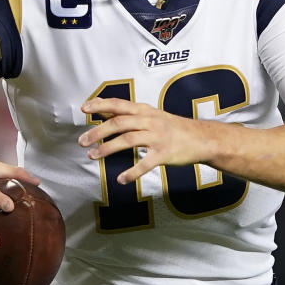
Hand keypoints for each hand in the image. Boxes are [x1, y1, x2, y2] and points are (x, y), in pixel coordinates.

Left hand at [78, 97, 213, 183]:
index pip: (118, 104)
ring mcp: (157, 137)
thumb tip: (101, 106)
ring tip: (93, 156)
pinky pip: (145, 163)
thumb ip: (126, 112)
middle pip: (119, 123)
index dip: (100, 105)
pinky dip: (132, 172)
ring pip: (128, 140)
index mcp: (144, 110)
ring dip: (108, 148)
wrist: (202, 138)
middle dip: (97, 132)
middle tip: (82, 142)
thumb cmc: (172, 127)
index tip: (84, 108)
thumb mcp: (150, 114)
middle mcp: (150, 121)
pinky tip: (121, 179)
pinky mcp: (165, 153)